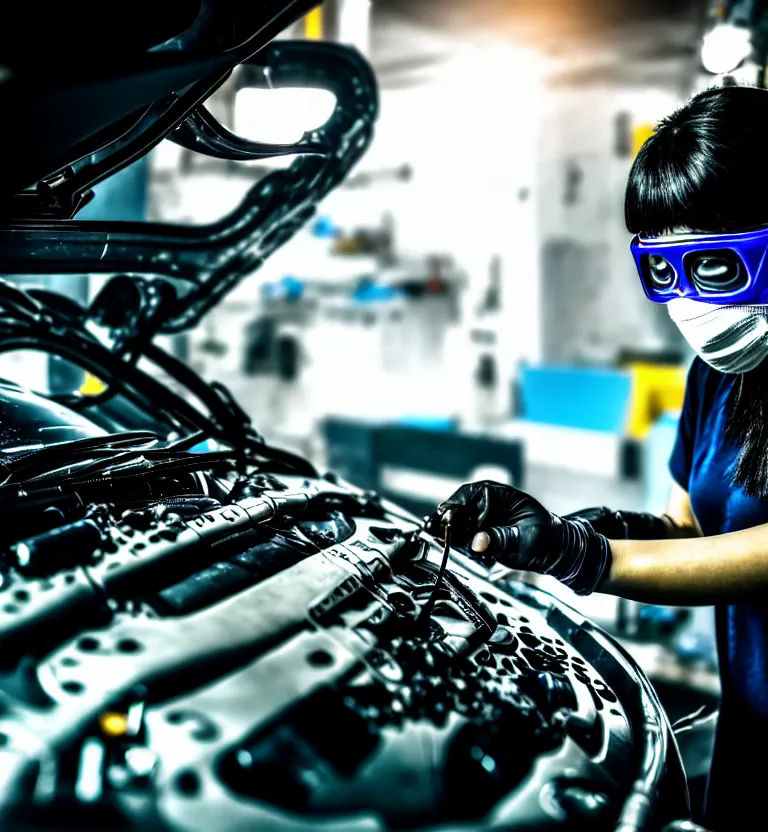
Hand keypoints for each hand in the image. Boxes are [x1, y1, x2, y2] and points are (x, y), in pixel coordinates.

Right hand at [435, 481, 611, 595]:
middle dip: (452, 528)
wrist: (551, 550)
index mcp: (496, 492)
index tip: (452, 532)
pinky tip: (474, 553)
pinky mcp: (476, 530)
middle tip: (455, 544)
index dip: (456, 513)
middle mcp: (483, 500)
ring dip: (456, 538)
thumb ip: (501, 539)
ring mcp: (478, 515)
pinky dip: (460, 544)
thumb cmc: (544, 539)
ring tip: (473, 551)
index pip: (466, 496)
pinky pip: (458, 534)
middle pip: (454, 509)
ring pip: (453, 523)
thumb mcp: (526, 539)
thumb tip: (477, 542)